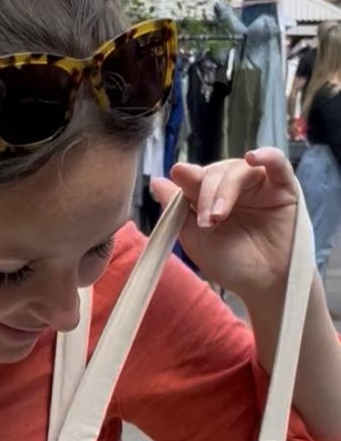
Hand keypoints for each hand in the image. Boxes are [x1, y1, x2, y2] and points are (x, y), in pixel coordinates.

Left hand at [149, 149, 298, 305]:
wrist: (263, 284)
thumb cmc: (230, 264)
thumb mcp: (196, 239)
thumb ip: (177, 210)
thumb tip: (156, 181)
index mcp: (210, 198)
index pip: (196, 178)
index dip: (187, 177)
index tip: (178, 174)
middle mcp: (234, 189)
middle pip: (216, 172)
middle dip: (205, 193)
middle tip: (205, 221)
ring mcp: (259, 186)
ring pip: (239, 170)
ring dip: (225, 189)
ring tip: (219, 216)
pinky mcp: (284, 187)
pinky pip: (277, 163)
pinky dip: (266, 156)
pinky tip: (253, 157)